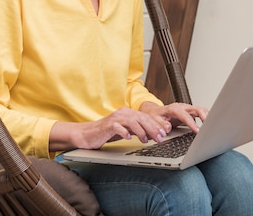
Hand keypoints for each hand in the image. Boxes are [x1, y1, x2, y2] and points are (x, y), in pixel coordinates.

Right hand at [49, 107, 171, 150]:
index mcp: (128, 113)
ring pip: (132, 121)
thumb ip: (137, 131)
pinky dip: (125, 132)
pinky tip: (129, 138)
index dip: (156, 125)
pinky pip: (118, 127)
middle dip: (153, 128)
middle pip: (142, 118)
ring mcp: (115, 118)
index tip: (165, 133)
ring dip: (141, 131)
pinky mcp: (107, 125)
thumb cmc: (106, 133)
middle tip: (160, 137)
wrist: (87, 134)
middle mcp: (123, 113)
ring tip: (146, 140)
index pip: (146, 117)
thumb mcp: (125, 131)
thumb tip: (152, 135)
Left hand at [139, 102, 208, 133]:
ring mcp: (187, 109)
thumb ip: (160, 124)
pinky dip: (207, 117)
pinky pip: (201, 113)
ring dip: (208, 117)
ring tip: (213, 126)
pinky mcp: (190, 112)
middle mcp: (182, 107)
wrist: (154, 112)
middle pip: (197, 109)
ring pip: (201, 110)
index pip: (185, 115)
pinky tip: (210, 123)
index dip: (192, 123)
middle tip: (210, 127)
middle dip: (205, 117)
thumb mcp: (154, 120)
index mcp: (173, 109)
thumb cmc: (155, 116)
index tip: (197, 131)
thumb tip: (168, 128)